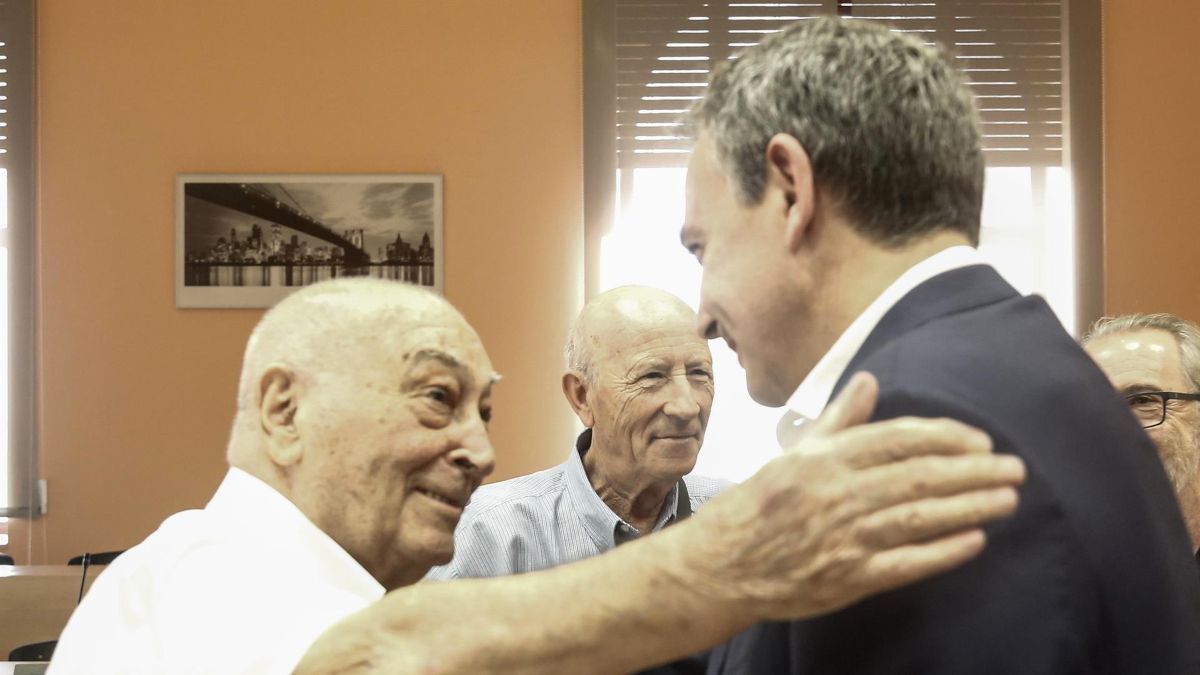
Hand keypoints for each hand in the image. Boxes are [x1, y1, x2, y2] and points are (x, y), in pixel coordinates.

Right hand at [683, 371, 1024, 620]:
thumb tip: (869, 380)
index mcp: (825, 459)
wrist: (720, 566)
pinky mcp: (849, 578)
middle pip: (920, 477)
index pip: (899, 439)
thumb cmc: (758, 505)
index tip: (980, 441)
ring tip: (1007, 500)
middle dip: (974, 471)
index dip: (947, 437)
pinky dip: (943, 552)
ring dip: (970, 507)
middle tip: (1014, 468)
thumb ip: (838, 419)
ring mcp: (844, 538)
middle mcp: (838, 494)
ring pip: (920, 517)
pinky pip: (906, 563)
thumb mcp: (794, 454)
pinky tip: (975, 541)